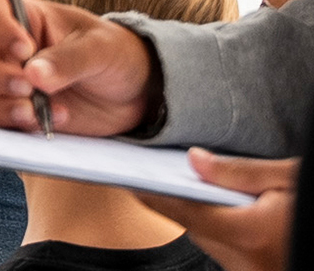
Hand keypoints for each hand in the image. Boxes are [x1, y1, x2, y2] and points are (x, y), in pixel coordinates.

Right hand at [0, 0, 157, 135]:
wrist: (136, 94)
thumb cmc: (115, 56)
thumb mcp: (101, 49)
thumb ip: (70, 59)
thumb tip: (35, 74)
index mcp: (25, 19)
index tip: (23, 48)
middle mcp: (5, 50)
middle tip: (27, 87)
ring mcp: (6, 84)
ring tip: (34, 114)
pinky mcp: (14, 114)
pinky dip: (10, 125)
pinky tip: (44, 123)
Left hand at [136, 151, 298, 270]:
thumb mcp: (290, 179)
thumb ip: (241, 171)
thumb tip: (194, 159)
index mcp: (246, 234)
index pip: (180, 209)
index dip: (152, 189)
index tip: (129, 171)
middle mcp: (241, 260)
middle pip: (188, 223)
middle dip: (179, 196)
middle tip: (165, 168)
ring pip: (203, 236)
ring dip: (200, 213)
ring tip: (201, 184)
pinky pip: (221, 247)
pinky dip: (219, 227)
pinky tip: (226, 208)